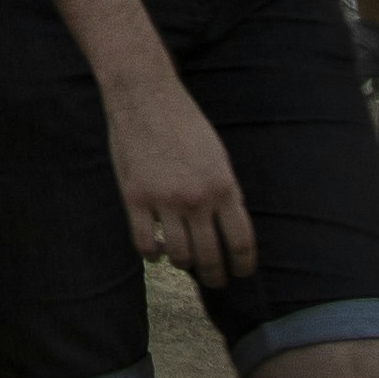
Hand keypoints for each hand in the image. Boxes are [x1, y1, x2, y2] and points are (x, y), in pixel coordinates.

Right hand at [104, 72, 256, 281]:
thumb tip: (232, 225)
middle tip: (215, 281)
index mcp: (223, 187)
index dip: (243, 264)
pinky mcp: (135, 198)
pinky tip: (156, 250)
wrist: (145, 96)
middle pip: (210, 256)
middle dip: (216, 276)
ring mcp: (164, 200)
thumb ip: (226, 191)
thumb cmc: (184, 123)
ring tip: (184, 262)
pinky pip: (144, 244)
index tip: (241, 273)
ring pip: (179, 256)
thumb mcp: (217, 155)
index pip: (240, 241)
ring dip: (184, 264)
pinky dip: (152, 254)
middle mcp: (196, 198)